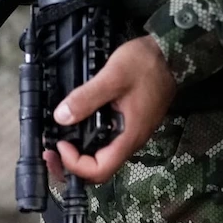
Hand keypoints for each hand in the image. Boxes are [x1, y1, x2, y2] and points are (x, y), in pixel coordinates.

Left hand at [48, 36, 177, 184]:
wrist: (171, 52)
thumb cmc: (146, 64)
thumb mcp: (113, 76)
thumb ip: (86, 98)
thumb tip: (60, 117)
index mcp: (129, 136)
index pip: (99, 170)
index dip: (75, 164)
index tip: (61, 143)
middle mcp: (132, 139)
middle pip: (99, 168)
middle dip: (71, 164)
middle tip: (51, 150)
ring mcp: (134, 130)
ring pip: (103, 154)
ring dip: (79, 152)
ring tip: (60, 138)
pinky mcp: (133, 120)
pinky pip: (109, 139)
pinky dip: (90, 138)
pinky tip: (79, 123)